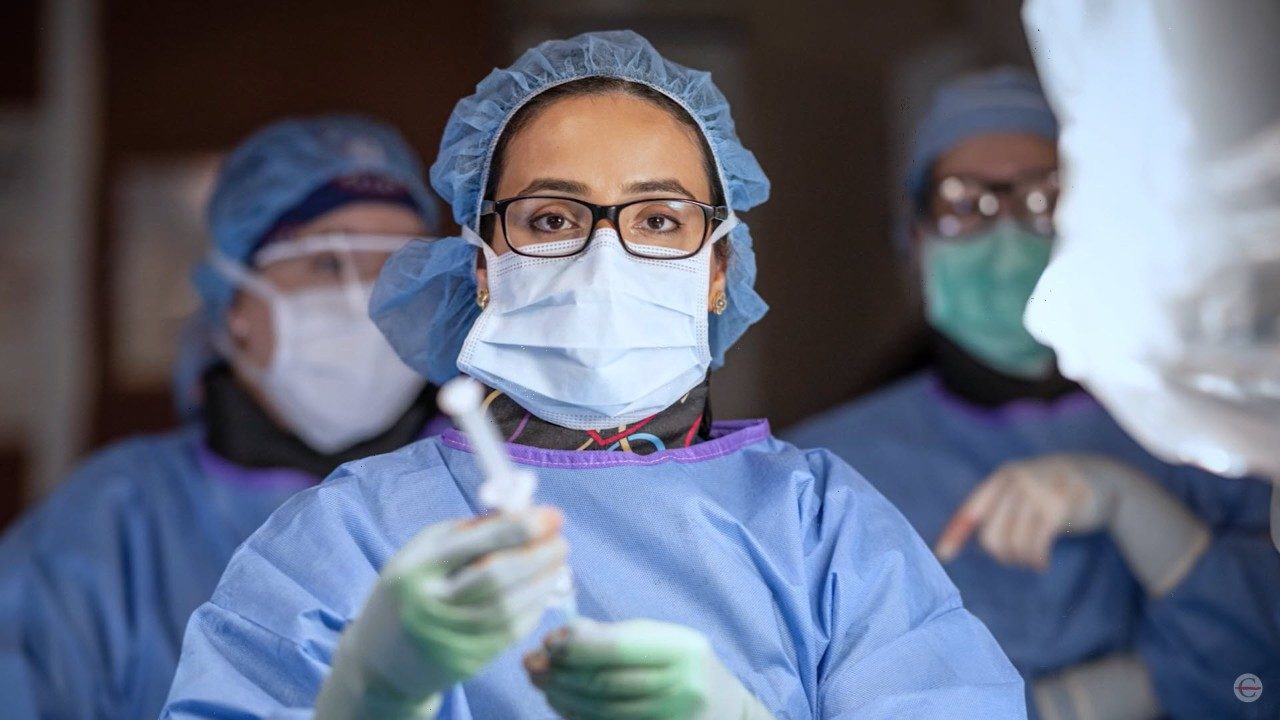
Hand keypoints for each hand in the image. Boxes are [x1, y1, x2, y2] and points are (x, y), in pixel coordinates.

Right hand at [316, 507, 567, 718]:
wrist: (381, 661)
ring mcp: (448, 639)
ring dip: (543, 582)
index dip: (518, 528)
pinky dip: (534, 608)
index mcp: (414, 570)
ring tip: (558, 562)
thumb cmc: (411, 591)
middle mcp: (428, 607)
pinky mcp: (466, 664)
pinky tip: (543, 590)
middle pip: (496, 577)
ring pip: (509, 608)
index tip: (551, 515)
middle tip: (561, 540)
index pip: (473, 544)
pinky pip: (511, 632)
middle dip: (537, 556)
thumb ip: (469, 531)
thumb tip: (524, 511)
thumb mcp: (423, 553)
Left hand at [524, 618, 775, 719]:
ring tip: (540, 681)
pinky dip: (576, 716)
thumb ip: (613, 636)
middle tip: (531, 663)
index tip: (549, 640)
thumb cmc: (683, 664)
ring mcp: (670, 718)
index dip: (577, 645)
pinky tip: (561, 704)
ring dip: (561, 695)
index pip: (619, 647)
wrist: (725, 711)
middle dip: (560, 672)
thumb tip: (559, 637)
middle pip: (605, 682)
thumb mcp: (661, 639)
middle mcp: (681, 687)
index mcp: (683, 650)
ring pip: (600, 710)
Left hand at [934, 454, 1121, 569]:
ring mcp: (1037, 493)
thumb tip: (976, 539)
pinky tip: (1041, 563)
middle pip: (991, 536)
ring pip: (1013, 544)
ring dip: (1021, 560)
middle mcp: (1016, 481)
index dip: (955, 533)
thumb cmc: (1054, 488)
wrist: (1101, 476)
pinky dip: (1036, 560)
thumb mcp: (1024, 488)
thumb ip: (1001, 506)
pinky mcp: (1058, 507)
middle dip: (1003, 555)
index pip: (972, 510)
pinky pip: (1036, 545)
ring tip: (1033, 561)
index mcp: (1002, 477)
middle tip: (1017, 560)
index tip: (942, 555)